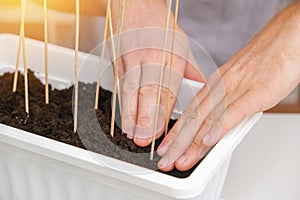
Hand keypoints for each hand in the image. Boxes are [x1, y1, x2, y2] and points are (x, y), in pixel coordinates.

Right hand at [110, 0, 202, 145]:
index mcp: (171, 57)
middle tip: (145, 138)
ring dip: (131, 114)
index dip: (164, 112)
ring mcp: (132, 59)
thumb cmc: (159, 24)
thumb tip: (203, 87)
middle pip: (149, 92)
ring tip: (132, 133)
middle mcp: (151, 59)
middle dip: (146, 118)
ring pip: (131, 91)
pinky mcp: (118, 60)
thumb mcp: (182, 44)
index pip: (169, 90)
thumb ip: (191, 69)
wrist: (134, 4)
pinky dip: (121, 103)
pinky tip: (122, 116)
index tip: (162, 130)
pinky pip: (120, 85)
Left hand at [157, 1, 299, 171]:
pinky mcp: (255, 93)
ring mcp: (236, 89)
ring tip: (178, 160)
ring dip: (191, 143)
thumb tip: (217, 122)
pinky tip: (207, 142)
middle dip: (176, 144)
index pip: (190, 114)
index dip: (176, 133)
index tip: (165, 147)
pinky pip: (233, 112)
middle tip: (164, 161)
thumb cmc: (264, 60)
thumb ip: (226, 103)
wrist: (285, 38)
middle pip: (193, 119)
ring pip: (207, 119)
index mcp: (215, 86)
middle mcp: (220, 88)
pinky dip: (218, 128)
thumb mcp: (238, 83)